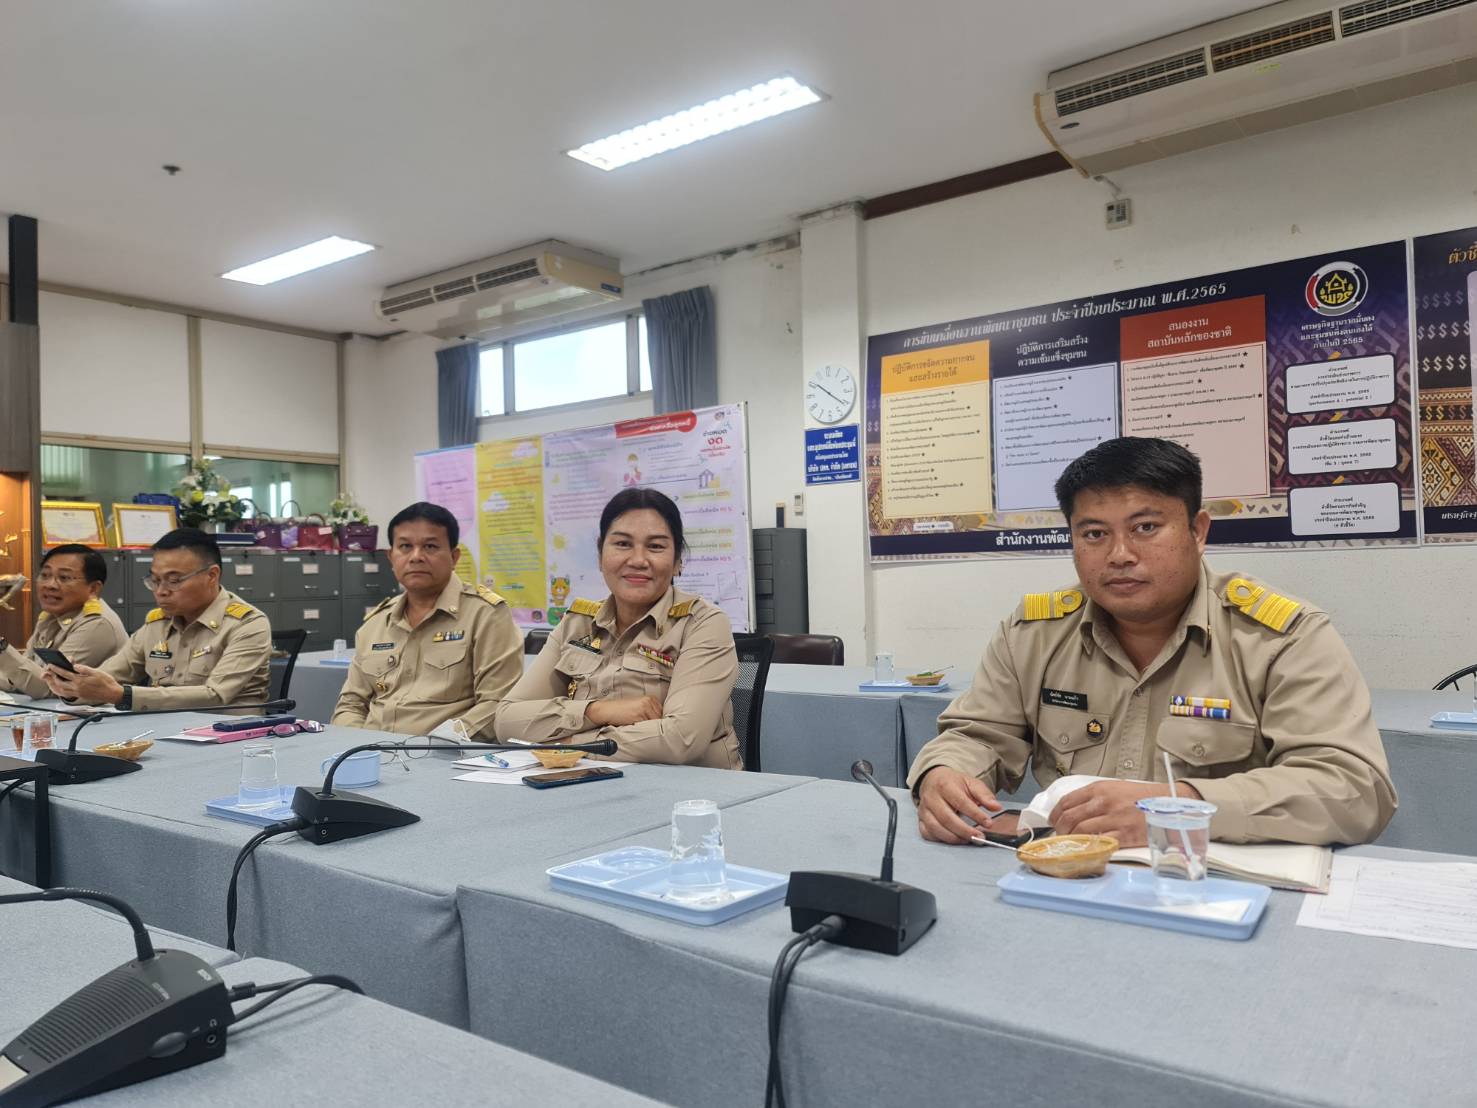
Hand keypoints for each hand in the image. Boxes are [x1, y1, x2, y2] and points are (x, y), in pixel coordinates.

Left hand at [43, 663, 124, 705]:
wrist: (112, 693)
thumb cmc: (106, 682)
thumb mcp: (96, 672)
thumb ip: (84, 668)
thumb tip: (74, 666)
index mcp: (80, 680)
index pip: (64, 673)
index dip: (56, 669)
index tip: (51, 665)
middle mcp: (77, 688)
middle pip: (60, 682)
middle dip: (53, 677)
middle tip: (50, 672)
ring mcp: (78, 693)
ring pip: (61, 689)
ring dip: (56, 684)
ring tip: (54, 678)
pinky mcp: (80, 696)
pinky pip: (66, 693)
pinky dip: (61, 689)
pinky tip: (61, 686)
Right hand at [584, 695, 662, 727]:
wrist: (607, 710)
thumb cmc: (621, 712)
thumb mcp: (638, 709)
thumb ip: (650, 714)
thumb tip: (662, 725)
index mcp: (651, 699)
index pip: (663, 714)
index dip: (661, 723)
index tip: (658, 730)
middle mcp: (650, 701)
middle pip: (661, 719)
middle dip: (657, 727)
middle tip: (651, 733)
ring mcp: (646, 706)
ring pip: (656, 723)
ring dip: (652, 730)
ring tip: (643, 732)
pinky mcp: (641, 713)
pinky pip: (649, 726)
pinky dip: (646, 731)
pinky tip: (638, 731)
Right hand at [916, 767, 1006, 844]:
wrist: (933, 779)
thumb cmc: (954, 783)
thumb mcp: (971, 783)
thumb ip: (984, 795)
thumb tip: (996, 807)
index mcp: (945, 785)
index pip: (961, 802)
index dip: (975, 814)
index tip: (988, 823)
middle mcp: (931, 798)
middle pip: (947, 818)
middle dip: (965, 831)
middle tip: (980, 837)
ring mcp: (924, 810)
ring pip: (936, 828)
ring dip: (954, 838)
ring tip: (969, 840)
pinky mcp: (921, 820)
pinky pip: (927, 833)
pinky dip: (940, 839)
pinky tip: (953, 839)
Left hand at [1049, 780, 1201, 847]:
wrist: (1170, 803)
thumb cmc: (1141, 797)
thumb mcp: (1115, 788)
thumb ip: (1095, 797)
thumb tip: (1073, 809)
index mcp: (1100, 789)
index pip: (1067, 801)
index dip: (1055, 813)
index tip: (1052, 820)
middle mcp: (1104, 802)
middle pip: (1070, 817)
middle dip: (1060, 828)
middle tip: (1060, 834)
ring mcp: (1114, 819)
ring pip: (1080, 831)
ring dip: (1071, 839)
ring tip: (1072, 843)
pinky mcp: (1124, 835)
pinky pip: (1099, 842)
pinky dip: (1089, 846)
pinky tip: (1087, 848)